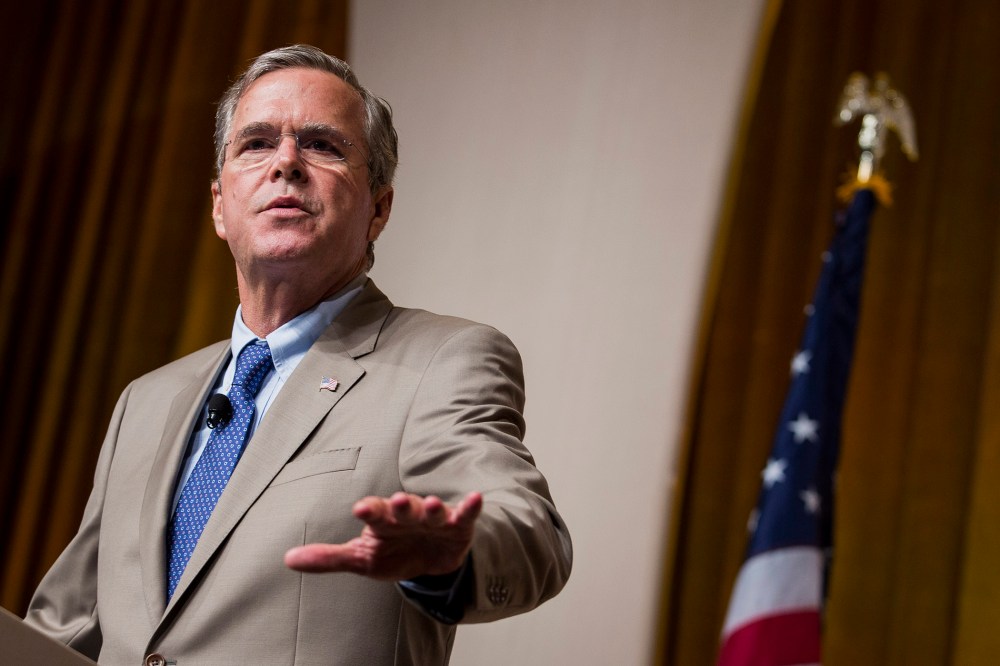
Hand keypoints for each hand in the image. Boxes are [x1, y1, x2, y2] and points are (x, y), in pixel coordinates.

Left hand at [284, 491, 481, 580]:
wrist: (430, 560)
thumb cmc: (392, 552)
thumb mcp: (361, 559)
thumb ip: (328, 558)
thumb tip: (287, 559)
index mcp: (384, 521)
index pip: (374, 512)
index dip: (370, 510)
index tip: (360, 508)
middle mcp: (408, 515)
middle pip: (403, 507)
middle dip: (400, 505)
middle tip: (395, 501)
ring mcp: (433, 519)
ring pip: (432, 510)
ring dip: (431, 507)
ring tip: (430, 504)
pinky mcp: (457, 527)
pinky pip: (464, 515)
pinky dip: (470, 507)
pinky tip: (475, 499)